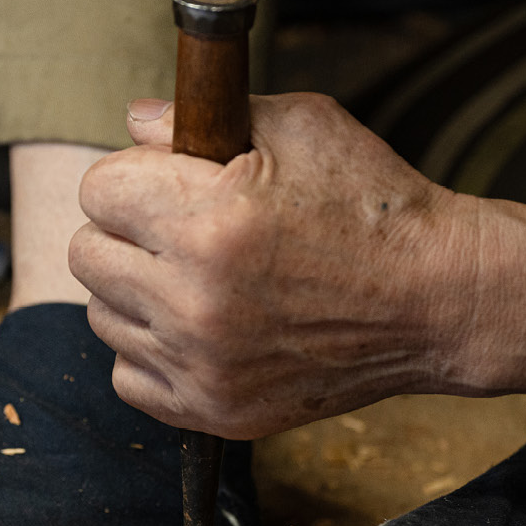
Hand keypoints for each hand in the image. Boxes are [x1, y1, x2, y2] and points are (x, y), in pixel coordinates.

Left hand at [70, 93, 483, 438]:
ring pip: (104, 317)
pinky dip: (152, 352)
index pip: (98, 189)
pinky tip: (196, 328)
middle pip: (87, 255)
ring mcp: (201, 363)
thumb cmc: (374, 207)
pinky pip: (128, 377)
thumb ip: (207, 116)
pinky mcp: (213, 409)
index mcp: (208, 222)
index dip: (131, 176)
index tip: (163, 182)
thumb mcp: (302, 129)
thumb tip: (136, 120)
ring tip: (194, 279)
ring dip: (137, 293)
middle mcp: (194, 300)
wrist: (437, 302)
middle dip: (125, 231)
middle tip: (175, 229)